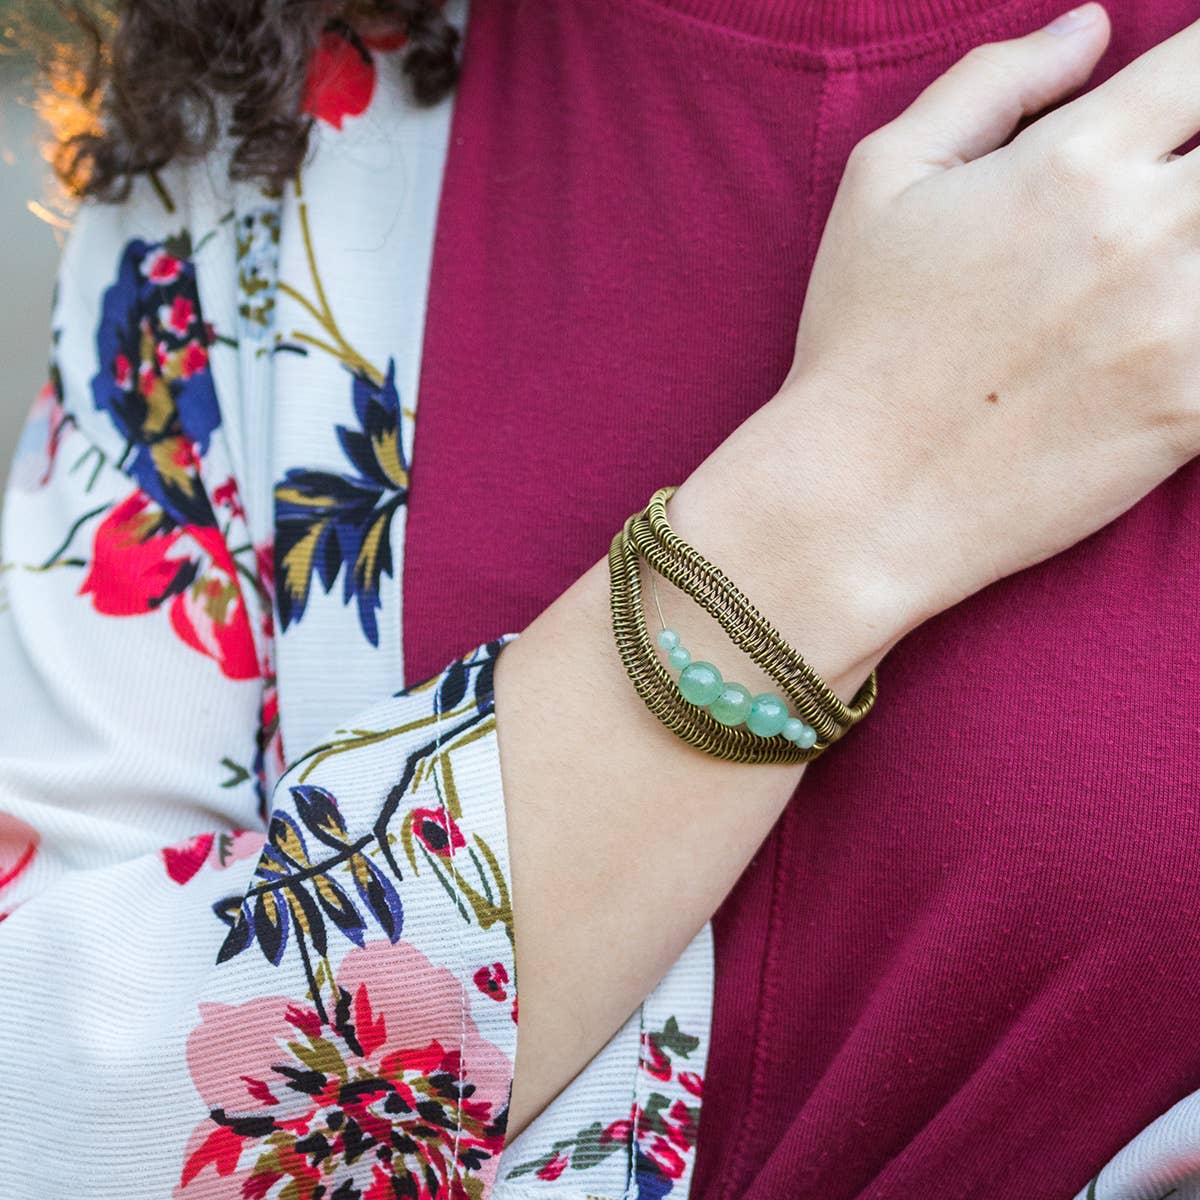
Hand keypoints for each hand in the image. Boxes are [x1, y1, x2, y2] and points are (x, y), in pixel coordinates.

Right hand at [690, 3, 1199, 652]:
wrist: (857, 499)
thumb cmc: (856, 342)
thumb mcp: (881, 182)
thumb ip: (990, 84)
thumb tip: (1091, 29)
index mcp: (1073, 161)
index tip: (1189, 109)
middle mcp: (1145, 232)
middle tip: (1177, 205)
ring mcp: (1180, 328)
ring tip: (1176, 271)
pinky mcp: (1193, 415)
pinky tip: (1178, 333)